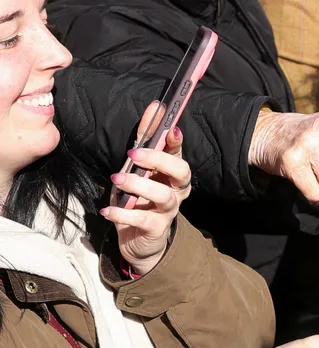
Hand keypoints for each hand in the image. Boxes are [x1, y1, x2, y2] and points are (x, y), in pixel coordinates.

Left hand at [101, 103, 192, 274]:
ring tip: (116, 179)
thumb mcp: (137, 169)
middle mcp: (176, 190)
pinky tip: (107, 210)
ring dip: (139, 185)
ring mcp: (168, 210)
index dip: (176, 142)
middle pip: (181, 172)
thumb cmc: (138, 199)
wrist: (139, 240)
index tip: (171, 128)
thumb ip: (144, 141)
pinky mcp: (156, 229)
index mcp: (173, 174)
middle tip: (133, 155)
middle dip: (159, 160)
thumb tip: (155, 107)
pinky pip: (143, 220)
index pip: (179, 153)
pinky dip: (123, 214)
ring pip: (163, 195)